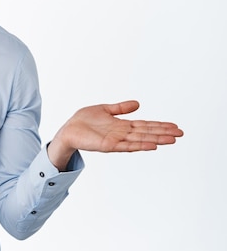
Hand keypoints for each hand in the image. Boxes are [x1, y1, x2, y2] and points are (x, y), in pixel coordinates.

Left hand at [47, 100, 182, 170]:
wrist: (68, 130)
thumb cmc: (83, 121)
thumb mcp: (104, 109)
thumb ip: (121, 108)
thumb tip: (137, 103)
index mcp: (122, 125)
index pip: (145, 125)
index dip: (160, 125)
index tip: (175, 126)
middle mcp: (122, 133)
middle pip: (147, 132)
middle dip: (164, 132)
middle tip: (181, 134)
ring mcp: (116, 140)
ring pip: (141, 139)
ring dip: (157, 139)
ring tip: (172, 139)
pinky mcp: (108, 145)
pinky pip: (127, 146)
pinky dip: (140, 145)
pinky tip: (152, 145)